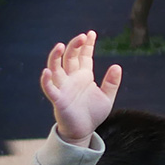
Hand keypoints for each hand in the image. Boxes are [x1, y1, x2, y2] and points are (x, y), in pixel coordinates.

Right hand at [40, 31, 120, 145]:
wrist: (83, 131)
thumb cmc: (93, 114)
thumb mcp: (106, 97)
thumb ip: (112, 83)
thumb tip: (117, 66)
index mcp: (84, 76)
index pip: (84, 56)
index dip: (87, 45)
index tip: (91, 33)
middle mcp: (72, 79)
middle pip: (70, 57)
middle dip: (75, 46)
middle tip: (82, 36)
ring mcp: (63, 87)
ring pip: (56, 68)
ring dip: (56, 57)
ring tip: (60, 45)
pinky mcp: (58, 99)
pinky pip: (49, 88)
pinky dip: (46, 80)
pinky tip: (47, 71)